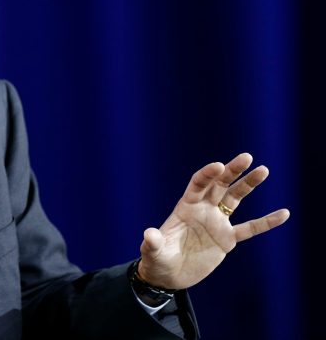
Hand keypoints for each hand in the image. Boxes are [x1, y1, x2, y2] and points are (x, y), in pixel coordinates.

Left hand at [136, 153, 288, 289]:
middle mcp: (203, 209)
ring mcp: (217, 223)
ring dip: (248, 184)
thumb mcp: (153, 251)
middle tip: (247, 157)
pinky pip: (250, 228)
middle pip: (219, 185)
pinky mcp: (227, 239)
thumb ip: (153, 242)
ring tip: (263, 170)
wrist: (168, 275)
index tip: (218, 166)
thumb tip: (149, 235)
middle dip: (232, 171)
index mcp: (185, 206)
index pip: (198, 184)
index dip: (207, 174)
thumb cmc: (157, 259)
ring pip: (235, 199)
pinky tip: (284, 213)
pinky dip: (266, 222)